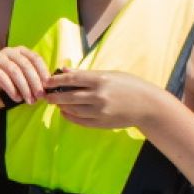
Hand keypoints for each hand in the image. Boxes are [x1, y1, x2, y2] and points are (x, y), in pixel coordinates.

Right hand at [0, 46, 50, 109]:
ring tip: (29, 100)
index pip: (35, 58)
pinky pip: (2, 77)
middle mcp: (8, 51)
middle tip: (40, 96)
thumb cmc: (9, 90)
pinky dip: (11, 89)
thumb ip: (35, 80)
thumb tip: (51, 85)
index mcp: (20, 52)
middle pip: (25, 64)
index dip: (43, 71)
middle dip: (34, 81)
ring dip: (24, 87)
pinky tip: (17, 99)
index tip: (48, 86)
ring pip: (14, 71)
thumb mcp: (25, 83)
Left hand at [42, 68, 167, 129]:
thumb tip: (64, 70)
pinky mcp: (102, 123)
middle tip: (46, 94)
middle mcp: (98, 96)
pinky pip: (80, 121)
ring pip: (72, 110)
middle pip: (68, 96)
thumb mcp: (109, 74)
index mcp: (100, 80)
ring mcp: (100, 111)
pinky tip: (65, 112)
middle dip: (53, 96)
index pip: (70, 79)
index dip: (55, 81)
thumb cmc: (129, 85)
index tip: (46, 81)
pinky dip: (70, 117)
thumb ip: (85, 74)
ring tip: (56, 103)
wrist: (148, 106)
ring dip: (61, 106)